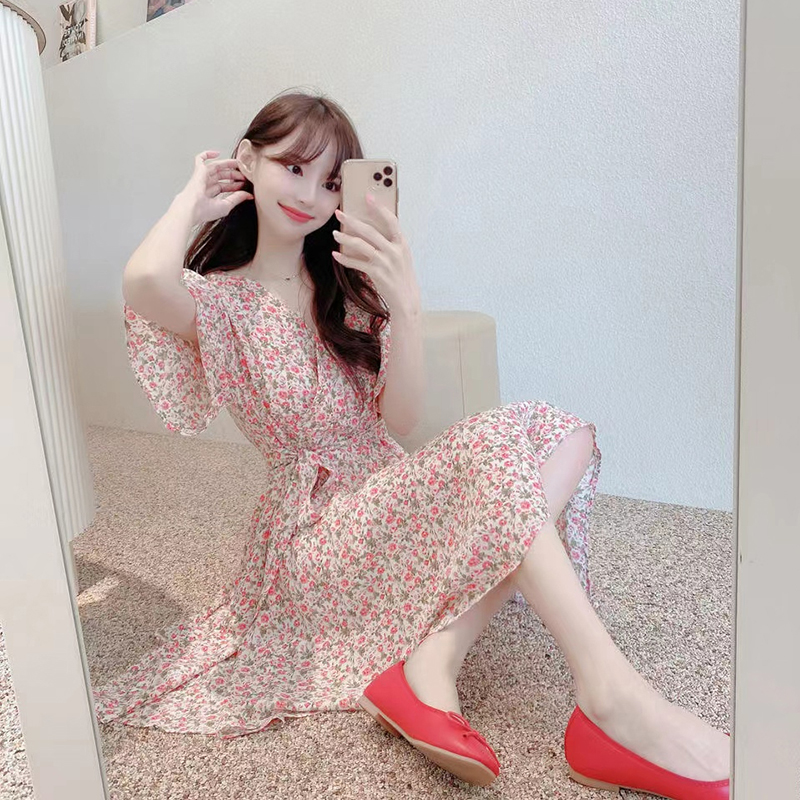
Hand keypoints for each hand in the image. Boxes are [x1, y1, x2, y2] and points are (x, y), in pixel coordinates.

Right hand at [178, 150, 252, 225]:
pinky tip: (217, 153)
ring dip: (227, 165)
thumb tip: (249, 195)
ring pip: (216, 167)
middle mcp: (206, 185)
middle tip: (244, 174)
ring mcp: (202, 177)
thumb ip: (237, 198)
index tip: (244, 184)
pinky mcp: (198, 171)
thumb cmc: (205, 211)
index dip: (235, 185)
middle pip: (222, 176)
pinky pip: (200, 159)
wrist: (193, 208)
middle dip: (234, 174)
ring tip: (238, 164)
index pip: (225, 186)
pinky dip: (207, 154)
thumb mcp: (226, 205)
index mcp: (211, 194)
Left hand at [331, 193, 420, 315]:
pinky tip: (335, 254)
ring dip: (344, 238)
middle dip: (352, 221)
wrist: (406, 299)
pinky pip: (356, 263)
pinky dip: (344, 259)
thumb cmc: (402, 276)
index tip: (368, 196)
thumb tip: (373, 230)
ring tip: (334, 233)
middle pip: (369, 231)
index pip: (391, 220)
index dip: (379, 208)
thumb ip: (391, 243)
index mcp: (401, 243)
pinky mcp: (376, 273)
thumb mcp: (401, 256)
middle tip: (339, 214)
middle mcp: (394, 250)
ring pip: (360, 245)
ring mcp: (385, 262)